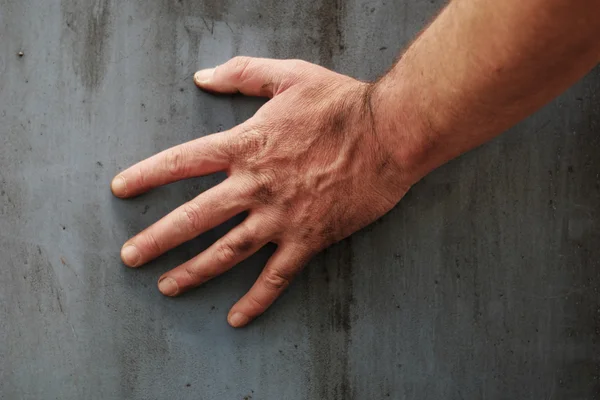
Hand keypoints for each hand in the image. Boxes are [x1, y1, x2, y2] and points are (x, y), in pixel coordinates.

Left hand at [111, 57, 411, 326]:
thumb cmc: (342, 103)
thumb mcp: (290, 74)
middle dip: (157, 239)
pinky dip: (256, 300)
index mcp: (247, 145)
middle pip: (195, 217)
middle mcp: (256, 185)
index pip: (183, 162)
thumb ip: (243, 73)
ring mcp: (281, 216)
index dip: (147, 175)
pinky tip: (237, 318)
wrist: (391, 133)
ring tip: (166, 287)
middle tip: (130, 257)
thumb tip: (202, 76)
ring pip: (227, 252)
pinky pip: (277, 276)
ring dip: (193, 272)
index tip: (120, 189)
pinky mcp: (309, 238)